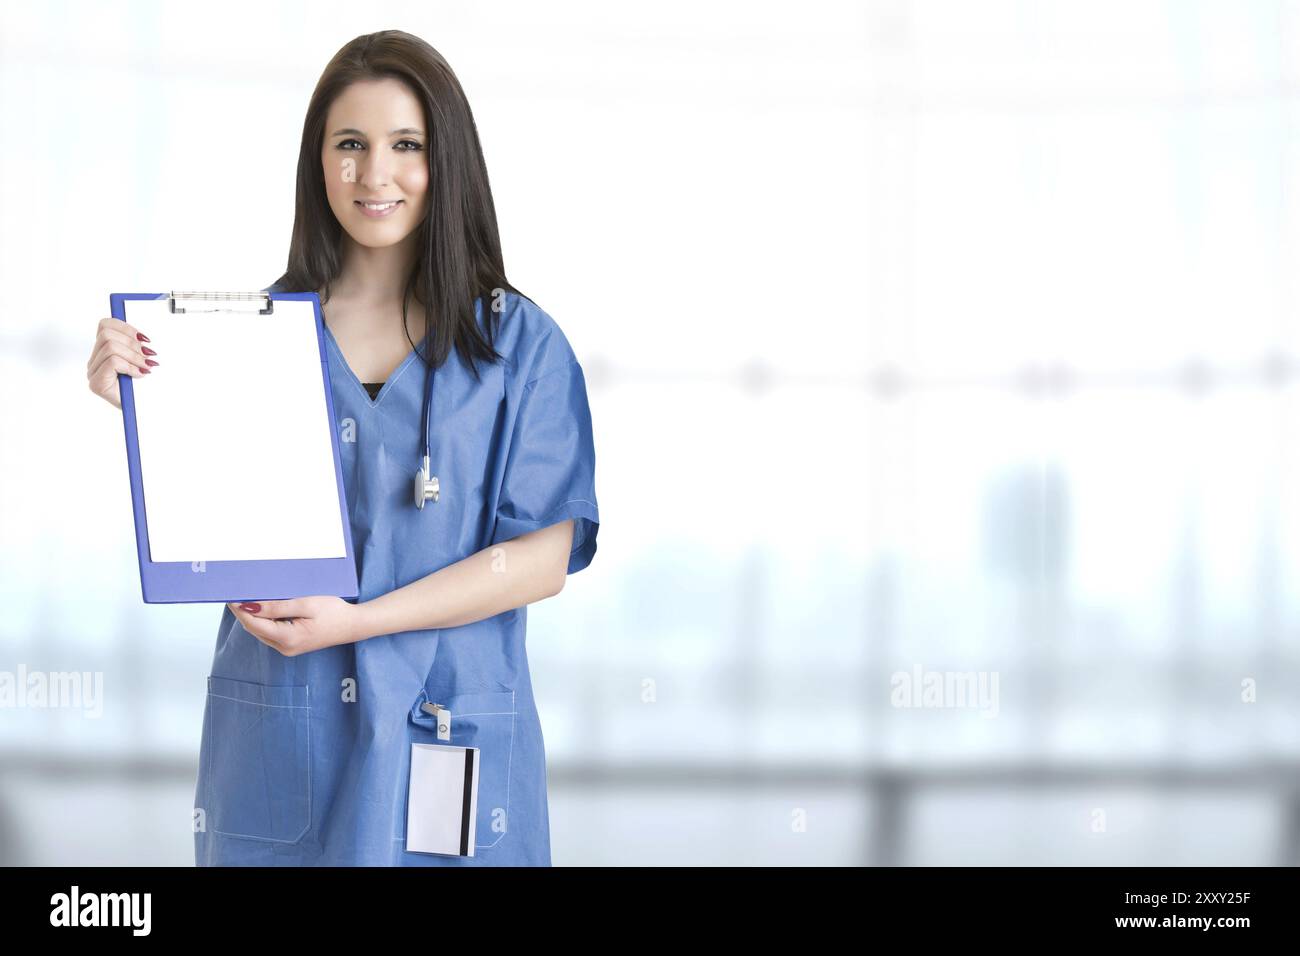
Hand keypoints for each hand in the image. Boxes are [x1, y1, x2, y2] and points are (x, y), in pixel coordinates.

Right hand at [87, 316, 157, 408]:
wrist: (145, 413)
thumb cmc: (144, 389)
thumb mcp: (141, 361)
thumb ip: (136, 346)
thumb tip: (142, 337)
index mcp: (103, 353)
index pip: (105, 326)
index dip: (125, 327)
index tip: (144, 338)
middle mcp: (94, 362)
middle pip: (106, 334)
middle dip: (132, 343)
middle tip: (148, 355)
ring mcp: (93, 373)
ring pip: (110, 347)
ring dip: (134, 356)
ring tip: (146, 366)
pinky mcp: (97, 384)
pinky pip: (113, 362)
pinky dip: (130, 366)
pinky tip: (139, 375)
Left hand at [227, 596, 363, 655]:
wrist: (354, 625)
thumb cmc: (334, 612)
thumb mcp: (305, 604)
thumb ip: (277, 607)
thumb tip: (251, 607)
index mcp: (287, 638)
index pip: (254, 624)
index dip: (240, 610)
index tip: (231, 596)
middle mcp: (285, 648)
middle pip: (254, 629)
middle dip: (244, 613)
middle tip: (237, 595)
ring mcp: (288, 649)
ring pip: (261, 632)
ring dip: (254, 617)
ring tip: (248, 599)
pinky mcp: (291, 646)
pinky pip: (271, 633)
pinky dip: (264, 622)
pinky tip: (264, 609)